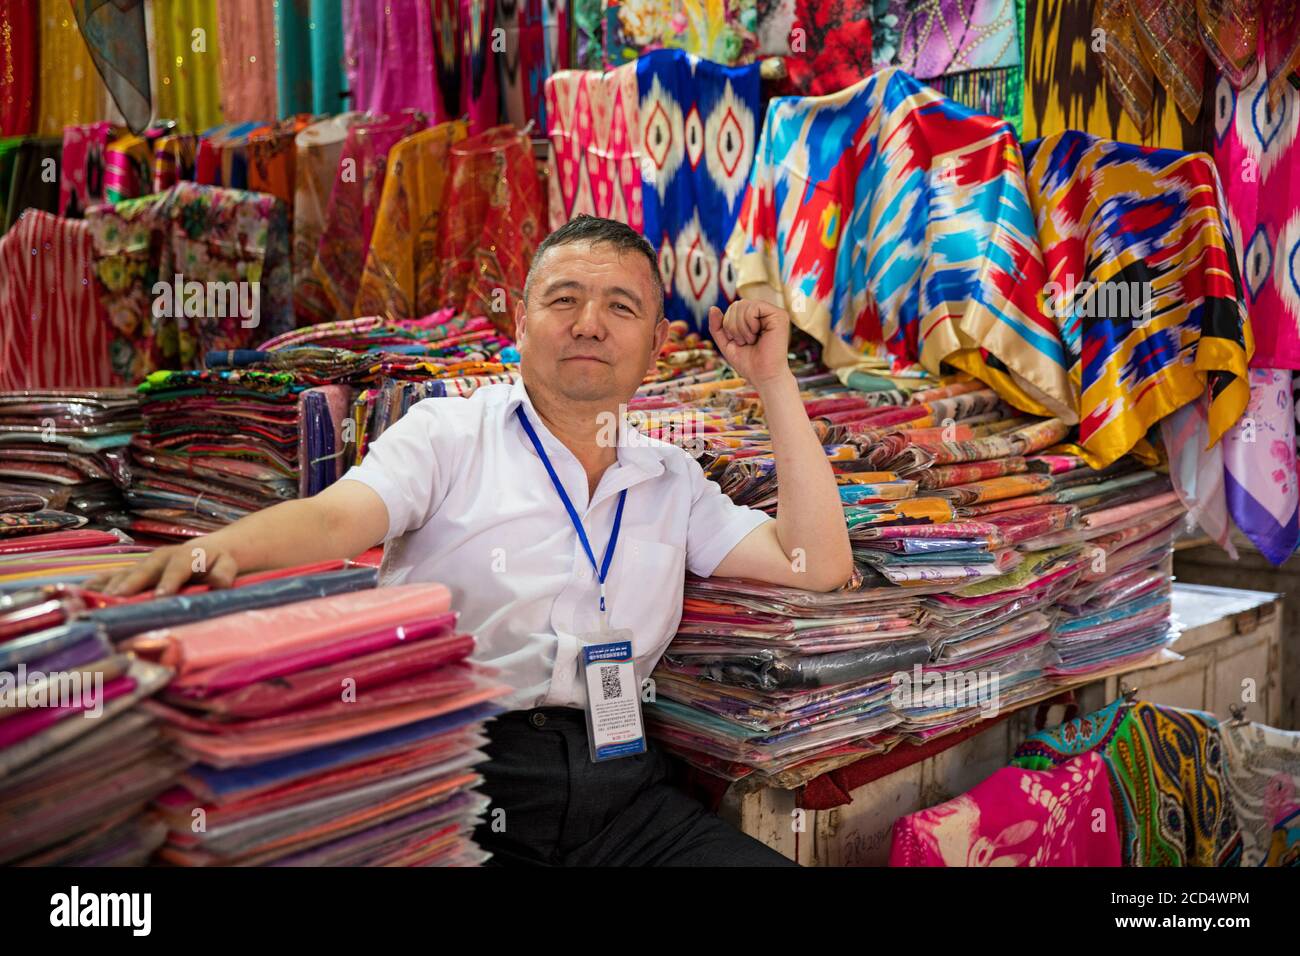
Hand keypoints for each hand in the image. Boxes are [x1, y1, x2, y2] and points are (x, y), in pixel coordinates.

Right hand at [88, 535, 240, 596]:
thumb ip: (224, 573)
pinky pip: (111, 577)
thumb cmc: (217, 563)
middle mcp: (159, 558)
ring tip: (92, 599)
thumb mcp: (227, 566)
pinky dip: (97, 584)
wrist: (208, 551)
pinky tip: (81, 593)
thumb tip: (220, 582)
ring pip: (123, 574)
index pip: (177, 568)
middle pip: (143, 570)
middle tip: (119, 598)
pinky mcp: (131, 571)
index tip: (162, 596)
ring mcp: (142, 564)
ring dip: (108, 586)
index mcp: (184, 556)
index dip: (169, 581)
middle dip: (131, 584)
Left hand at [708, 300, 791, 388]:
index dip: (728, 324)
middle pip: (737, 304)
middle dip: (732, 325)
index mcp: (756, 318)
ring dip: (740, 327)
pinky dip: (748, 324)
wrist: (763, 376)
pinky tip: (756, 335)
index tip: (739, 341)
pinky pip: (754, 307)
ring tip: (750, 340)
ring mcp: (774, 313)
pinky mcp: (779, 315)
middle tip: (744, 342)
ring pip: (743, 304)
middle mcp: (766, 313)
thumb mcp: (726, 343)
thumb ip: (717, 326)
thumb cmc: (748, 363)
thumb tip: (712, 308)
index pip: (734, 308)